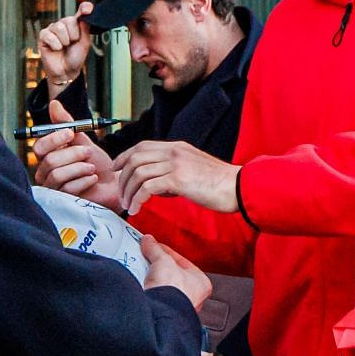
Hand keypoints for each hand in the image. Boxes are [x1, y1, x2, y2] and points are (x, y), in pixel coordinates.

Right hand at [33, 101, 122, 209]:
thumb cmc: (97, 163)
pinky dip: (84, 180)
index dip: (54, 139)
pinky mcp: (63, 202)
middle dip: (72, 153)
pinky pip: (68, 188)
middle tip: (88, 152)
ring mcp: (53, 189)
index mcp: (47, 157)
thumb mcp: (82, 140)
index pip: (39, 147)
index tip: (71, 133)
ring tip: (92, 167)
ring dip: (79, 167)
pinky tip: (92, 179)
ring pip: (57, 174)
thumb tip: (54, 104)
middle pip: (49, 160)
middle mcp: (45, 173)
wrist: (113, 183)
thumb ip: (67, 123)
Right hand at [37, 1, 93, 92]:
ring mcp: (53, 29)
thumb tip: (86, 14)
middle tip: (71, 44)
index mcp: (75, 25)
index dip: (84, 8)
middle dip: (73, 35)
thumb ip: (85, 28)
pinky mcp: (43, 36)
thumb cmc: (75, 58)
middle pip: (69, 20)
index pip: (80, 12)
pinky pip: (50, 35)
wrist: (66, 72)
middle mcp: (63, 24)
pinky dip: (55, 45)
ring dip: (64, 41)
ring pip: (59, 28)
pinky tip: (56, 49)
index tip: (88, 9)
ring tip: (63, 47)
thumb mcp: (84, 43)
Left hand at [116, 140, 240, 215]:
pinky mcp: (178, 179)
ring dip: (128, 191)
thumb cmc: (219, 184)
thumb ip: (174, 172)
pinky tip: (136, 209)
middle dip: (122, 177)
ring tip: (128, 205)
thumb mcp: (193, 169)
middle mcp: (174, 151)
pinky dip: (137, 199)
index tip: (116, 169)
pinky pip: (147, 187)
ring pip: (138, 172)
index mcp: (177, 147)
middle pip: (135, 158)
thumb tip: (156, 186)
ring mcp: (175, 164)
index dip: (124, 156)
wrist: (238, 187)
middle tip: (121, 194)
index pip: (142, 146)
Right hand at [141, 235, 211, 310]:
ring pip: (164, 287)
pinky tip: (142, 285)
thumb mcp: (163, 261)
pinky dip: (149, 290)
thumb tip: (149, 242)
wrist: (160, 312)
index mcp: (202, 283)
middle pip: (173, 275)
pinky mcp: (164, 313)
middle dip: (160, 267)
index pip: (183, 262)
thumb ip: (155, 249)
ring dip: (154, 279)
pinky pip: (155, 297)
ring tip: (144, 271)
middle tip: (149, 259)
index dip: (168, 252)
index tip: (157, 247)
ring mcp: (178, 307)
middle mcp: (193, 297)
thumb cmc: (174, 291)